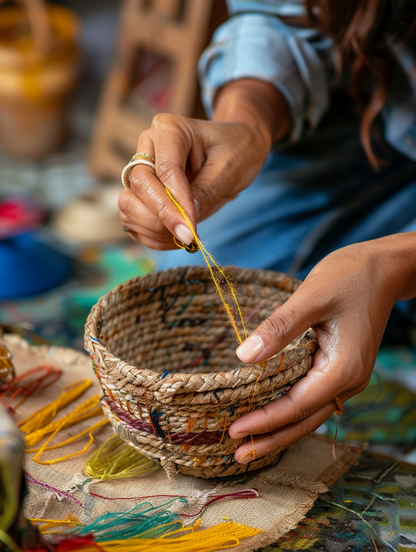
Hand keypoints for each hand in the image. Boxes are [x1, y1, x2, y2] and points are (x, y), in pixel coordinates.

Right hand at [118, 114, 269, 249]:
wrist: (234, 151)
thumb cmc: (234, 151)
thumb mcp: (229, 169)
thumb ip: (205, 193)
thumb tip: (185, 219)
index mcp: (169, 129)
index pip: (164, 170)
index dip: (175, 203)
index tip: (191, 228)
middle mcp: (147, 146)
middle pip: (139, 185)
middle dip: (162, 216)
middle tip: (188, 236)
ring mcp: (140, 170)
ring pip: (128, 204)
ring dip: (152, 228)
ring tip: (184, 236)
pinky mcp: (140, 192)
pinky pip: (132, 219)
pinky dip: (150, 236)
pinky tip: (175, 239)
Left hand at [229, 237, 414, 461]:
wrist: (382, 268)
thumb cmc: (349, 276)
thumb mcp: (311, 296)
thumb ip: (279, 327)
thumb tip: (243, 356)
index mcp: (343, 368)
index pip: (297, 405)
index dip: (265, 421)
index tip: (234, 430)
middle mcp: (348, 379)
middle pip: (305, 420)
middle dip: (271, 438)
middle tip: (237, 454)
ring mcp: (346, 375)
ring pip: (310, 412)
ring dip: (281, 429)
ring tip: (250, 443)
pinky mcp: (340, 367)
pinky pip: (314, 397)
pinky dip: (291, 410)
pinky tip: (273, 412)